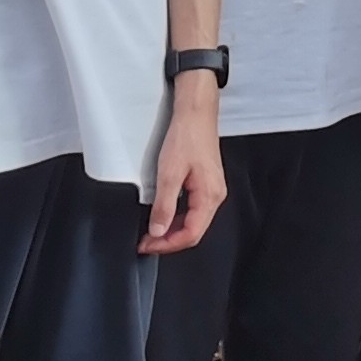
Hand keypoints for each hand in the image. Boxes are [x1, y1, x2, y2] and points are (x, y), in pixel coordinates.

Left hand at [144, 73, 227, 252]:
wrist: (196, 114)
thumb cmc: (186, 137)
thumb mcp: (169, 173)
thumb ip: (164, 205)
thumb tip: (158, 231)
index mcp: (209, 196)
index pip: (191, 234)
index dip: (167, 245)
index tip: (146, 246)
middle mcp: (215, 196)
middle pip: (194, 231)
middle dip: (168, 241)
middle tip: (145, 242)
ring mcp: (212, 190)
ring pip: (194, 222)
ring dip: (172, 230)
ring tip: (151, 232)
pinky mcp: (206, 184)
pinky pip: (193, 210)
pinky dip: (177, 218)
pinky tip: (163, 216)